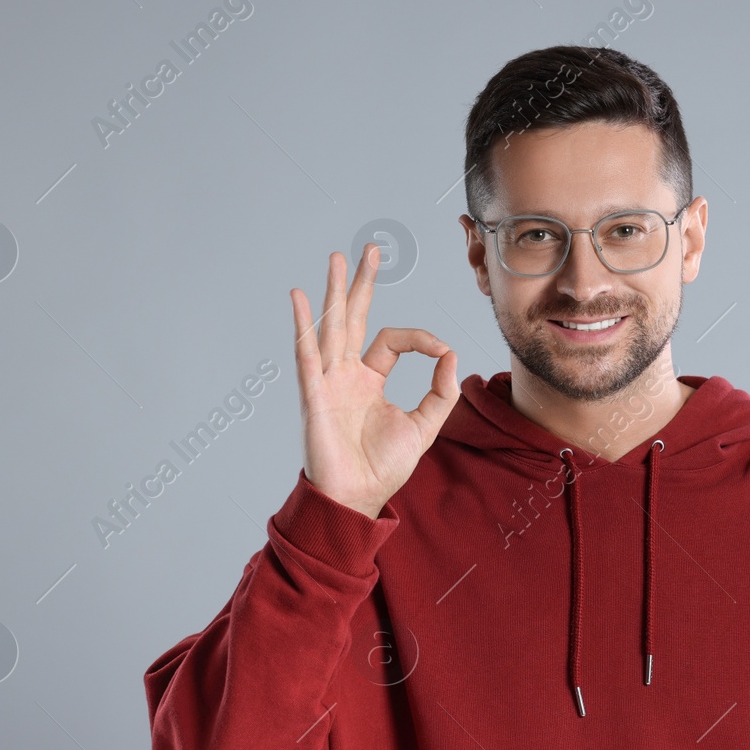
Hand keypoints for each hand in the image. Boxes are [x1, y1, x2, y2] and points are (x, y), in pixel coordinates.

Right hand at [291, 244, 457, 518]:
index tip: (442, 350)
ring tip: (337, 258)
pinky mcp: (313, 396)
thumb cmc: (382, 468)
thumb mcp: (424, 426)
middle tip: (369, 250)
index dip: (420, 338)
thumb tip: (451, 355)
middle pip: (354, 318)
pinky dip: (303, 326)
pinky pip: (307, 355)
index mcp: (369, 380)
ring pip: (331, 327)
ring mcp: (328, 382)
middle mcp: (346, 375)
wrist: (358, 499)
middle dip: (361, 284)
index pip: (392, 340)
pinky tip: (299, 299)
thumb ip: (441, 391)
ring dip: (333, 292)